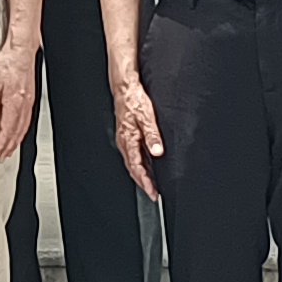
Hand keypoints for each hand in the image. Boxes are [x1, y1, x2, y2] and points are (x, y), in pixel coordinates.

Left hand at [0, 40, 37, 161]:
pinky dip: (23, 130)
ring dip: (16, 140)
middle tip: (3, 156)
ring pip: (23, 127)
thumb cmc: (7, 62)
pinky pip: (27, 120)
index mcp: (13, 102)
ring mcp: (29, 102)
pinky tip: (19, 132)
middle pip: (17, 132)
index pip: (7, 129)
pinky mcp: (31, 98)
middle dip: (9, 146)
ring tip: (10, 149)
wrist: (21, 51)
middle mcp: (23, 104)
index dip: (2, 143)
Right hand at [113, 76, 163, 198]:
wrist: (125, 89)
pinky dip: (140, 165)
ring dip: (141, 175)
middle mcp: (124, 142)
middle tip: (153, 193)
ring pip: (132, 163)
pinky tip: (148, 166)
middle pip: (133, 168)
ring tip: (151, 184)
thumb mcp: (147, 117)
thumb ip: (152, 135)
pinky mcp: (127, 135)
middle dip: (143, 182)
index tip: (153, 192)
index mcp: (128, 140)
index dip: (145, 182)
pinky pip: (133, 155)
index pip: (136, 167)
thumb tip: (157, 152)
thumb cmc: (134, 100)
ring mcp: (125, 139)